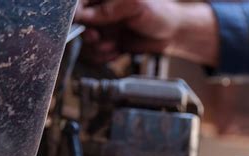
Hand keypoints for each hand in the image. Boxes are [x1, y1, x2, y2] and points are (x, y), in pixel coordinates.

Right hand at [74, 0, 217, 65]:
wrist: (172, 34)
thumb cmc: (160, 13)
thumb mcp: (134, 5)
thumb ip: (108, 9)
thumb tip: (84, 15)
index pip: (79, 3)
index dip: (76, 15)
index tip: (82, 23)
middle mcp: (101, 10)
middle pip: (78, 25)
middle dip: (89, 35)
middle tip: (99, 37)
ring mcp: (104, 27)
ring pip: (86, 43)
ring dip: (99, 48)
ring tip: (114, 44)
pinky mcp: (108, 43)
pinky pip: (95, 54)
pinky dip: (104, 57)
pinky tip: (117, 51)